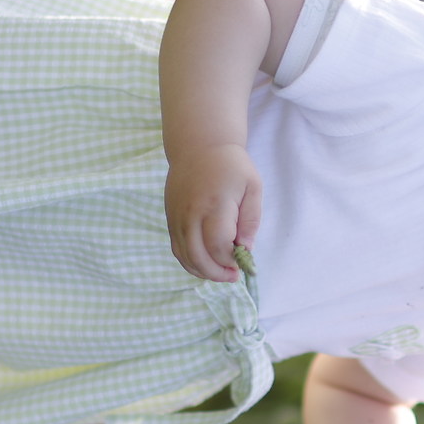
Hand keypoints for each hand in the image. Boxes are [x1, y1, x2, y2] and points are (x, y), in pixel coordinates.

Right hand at [165, 143, 261, 281]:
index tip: (243, 261)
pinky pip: (177, 249)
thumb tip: (245, 249)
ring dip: (203, 272)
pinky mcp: (170, 219)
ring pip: (185, 256)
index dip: (231, 261)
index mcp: (214, 205)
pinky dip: (190, 262)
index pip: (219, 246)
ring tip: (220, 272)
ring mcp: (177, 217)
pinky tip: (205, 264)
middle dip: (217, 273)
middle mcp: (191, 214)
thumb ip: (251, 219)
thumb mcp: (253, 187)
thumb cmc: (231, 166)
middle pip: (199, 257)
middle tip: (233, 276)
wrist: (198, 147)